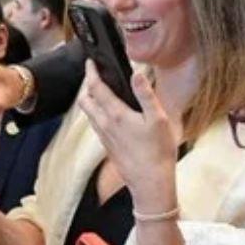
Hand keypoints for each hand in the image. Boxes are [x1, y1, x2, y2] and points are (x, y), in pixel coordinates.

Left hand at [76, 62, 177, 212]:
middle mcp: (104, 125)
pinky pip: (96, 125)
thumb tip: (136, 74)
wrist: (150, 183)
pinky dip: (96, 113)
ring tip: (100, 91)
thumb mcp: (158, 119)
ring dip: (90, 99)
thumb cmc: (157, 152)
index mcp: (115, 115)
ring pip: (89, 114)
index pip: (96, 88)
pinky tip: (108, 114)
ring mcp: (104, 137)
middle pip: (85, 101)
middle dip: (86, 85)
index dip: (91, 72)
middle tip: (93, 74)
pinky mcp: (108, 147)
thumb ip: (145, 95)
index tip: (90, 62)